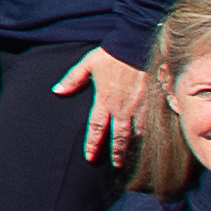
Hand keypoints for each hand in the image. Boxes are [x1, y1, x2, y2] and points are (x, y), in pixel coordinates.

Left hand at [60, 46, 148, 165]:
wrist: (138, 46)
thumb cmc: (113, 54)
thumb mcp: (88, 63)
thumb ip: (73, 79)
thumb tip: (57, 91)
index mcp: (104, 100)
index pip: (96, 128)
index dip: (92, 143)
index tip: (90, 157)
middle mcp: (121, 108)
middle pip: (118, 136)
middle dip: (116, 153)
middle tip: (116, 165)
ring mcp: (139, 107)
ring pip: (136, 134)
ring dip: (133, 148)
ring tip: (132, 159)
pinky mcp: (154, 103)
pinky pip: (152, 124)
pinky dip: (149, 136)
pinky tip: (150, 144)